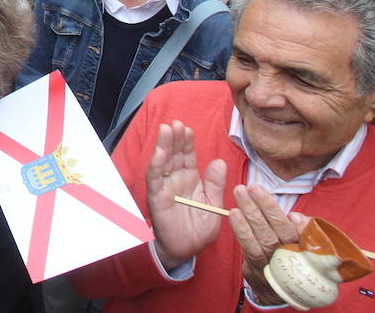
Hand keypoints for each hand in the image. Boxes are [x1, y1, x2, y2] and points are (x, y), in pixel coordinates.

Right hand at [146, 121, 227, 269]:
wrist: (186, 250)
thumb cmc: (199, 229)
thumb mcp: (214, 206)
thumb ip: (216, 185)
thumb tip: (219, 162)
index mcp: (191, 180)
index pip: (188, 156)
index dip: (187, 142)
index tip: (187, 129)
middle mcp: (176, 180)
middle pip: (174, 154)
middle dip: (175, 138)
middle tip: (177, 123)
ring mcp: (165, 187)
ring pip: (163, 162)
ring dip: (164, 145)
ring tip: (167, 129)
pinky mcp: (157, 198)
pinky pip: (155, 179)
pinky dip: (156, 165)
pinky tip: (159, 152)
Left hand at [229, 185, 307, 305]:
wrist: (282, 289)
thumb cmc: (293, 256)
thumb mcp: (304, 241)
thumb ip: (303, 227)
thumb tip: (295, 216)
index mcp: (305, 247)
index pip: (297, 229)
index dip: (280, 211)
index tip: (261, 191)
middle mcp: (291, 257)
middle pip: (278, 230)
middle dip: (263, 206)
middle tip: (250, 186)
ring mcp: (274, 264)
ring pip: (263, 238)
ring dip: (250, 214)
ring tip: (239, 193)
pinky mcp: (258, 269)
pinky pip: (250, 249)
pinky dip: (242, 231)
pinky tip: (234, 214)